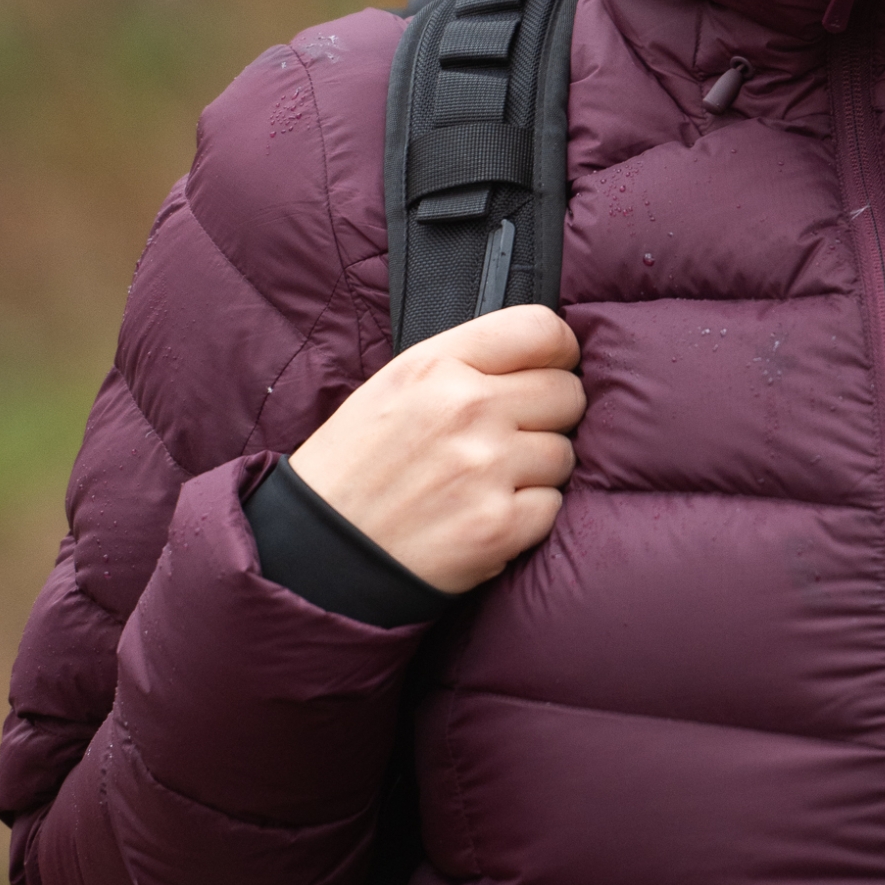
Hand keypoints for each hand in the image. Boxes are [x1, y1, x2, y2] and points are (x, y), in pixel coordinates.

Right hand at [287, 305, 585, 592]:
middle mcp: (467, 408)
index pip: (541, 329)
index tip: (553, 369)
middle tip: (511, 439)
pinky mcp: (498, 526)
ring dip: (537, 471)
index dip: (559, 351)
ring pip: (564, 454)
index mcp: (437, 365)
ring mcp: (486, 468)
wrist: (316, 555)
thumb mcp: (395, 387)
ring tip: (487, 484)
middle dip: (550, 417)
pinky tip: (484, 517)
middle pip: (567, 393)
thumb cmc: (355, 467)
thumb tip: (541, 359)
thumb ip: (465, 363)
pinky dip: (527, 517)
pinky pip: (552, 506)